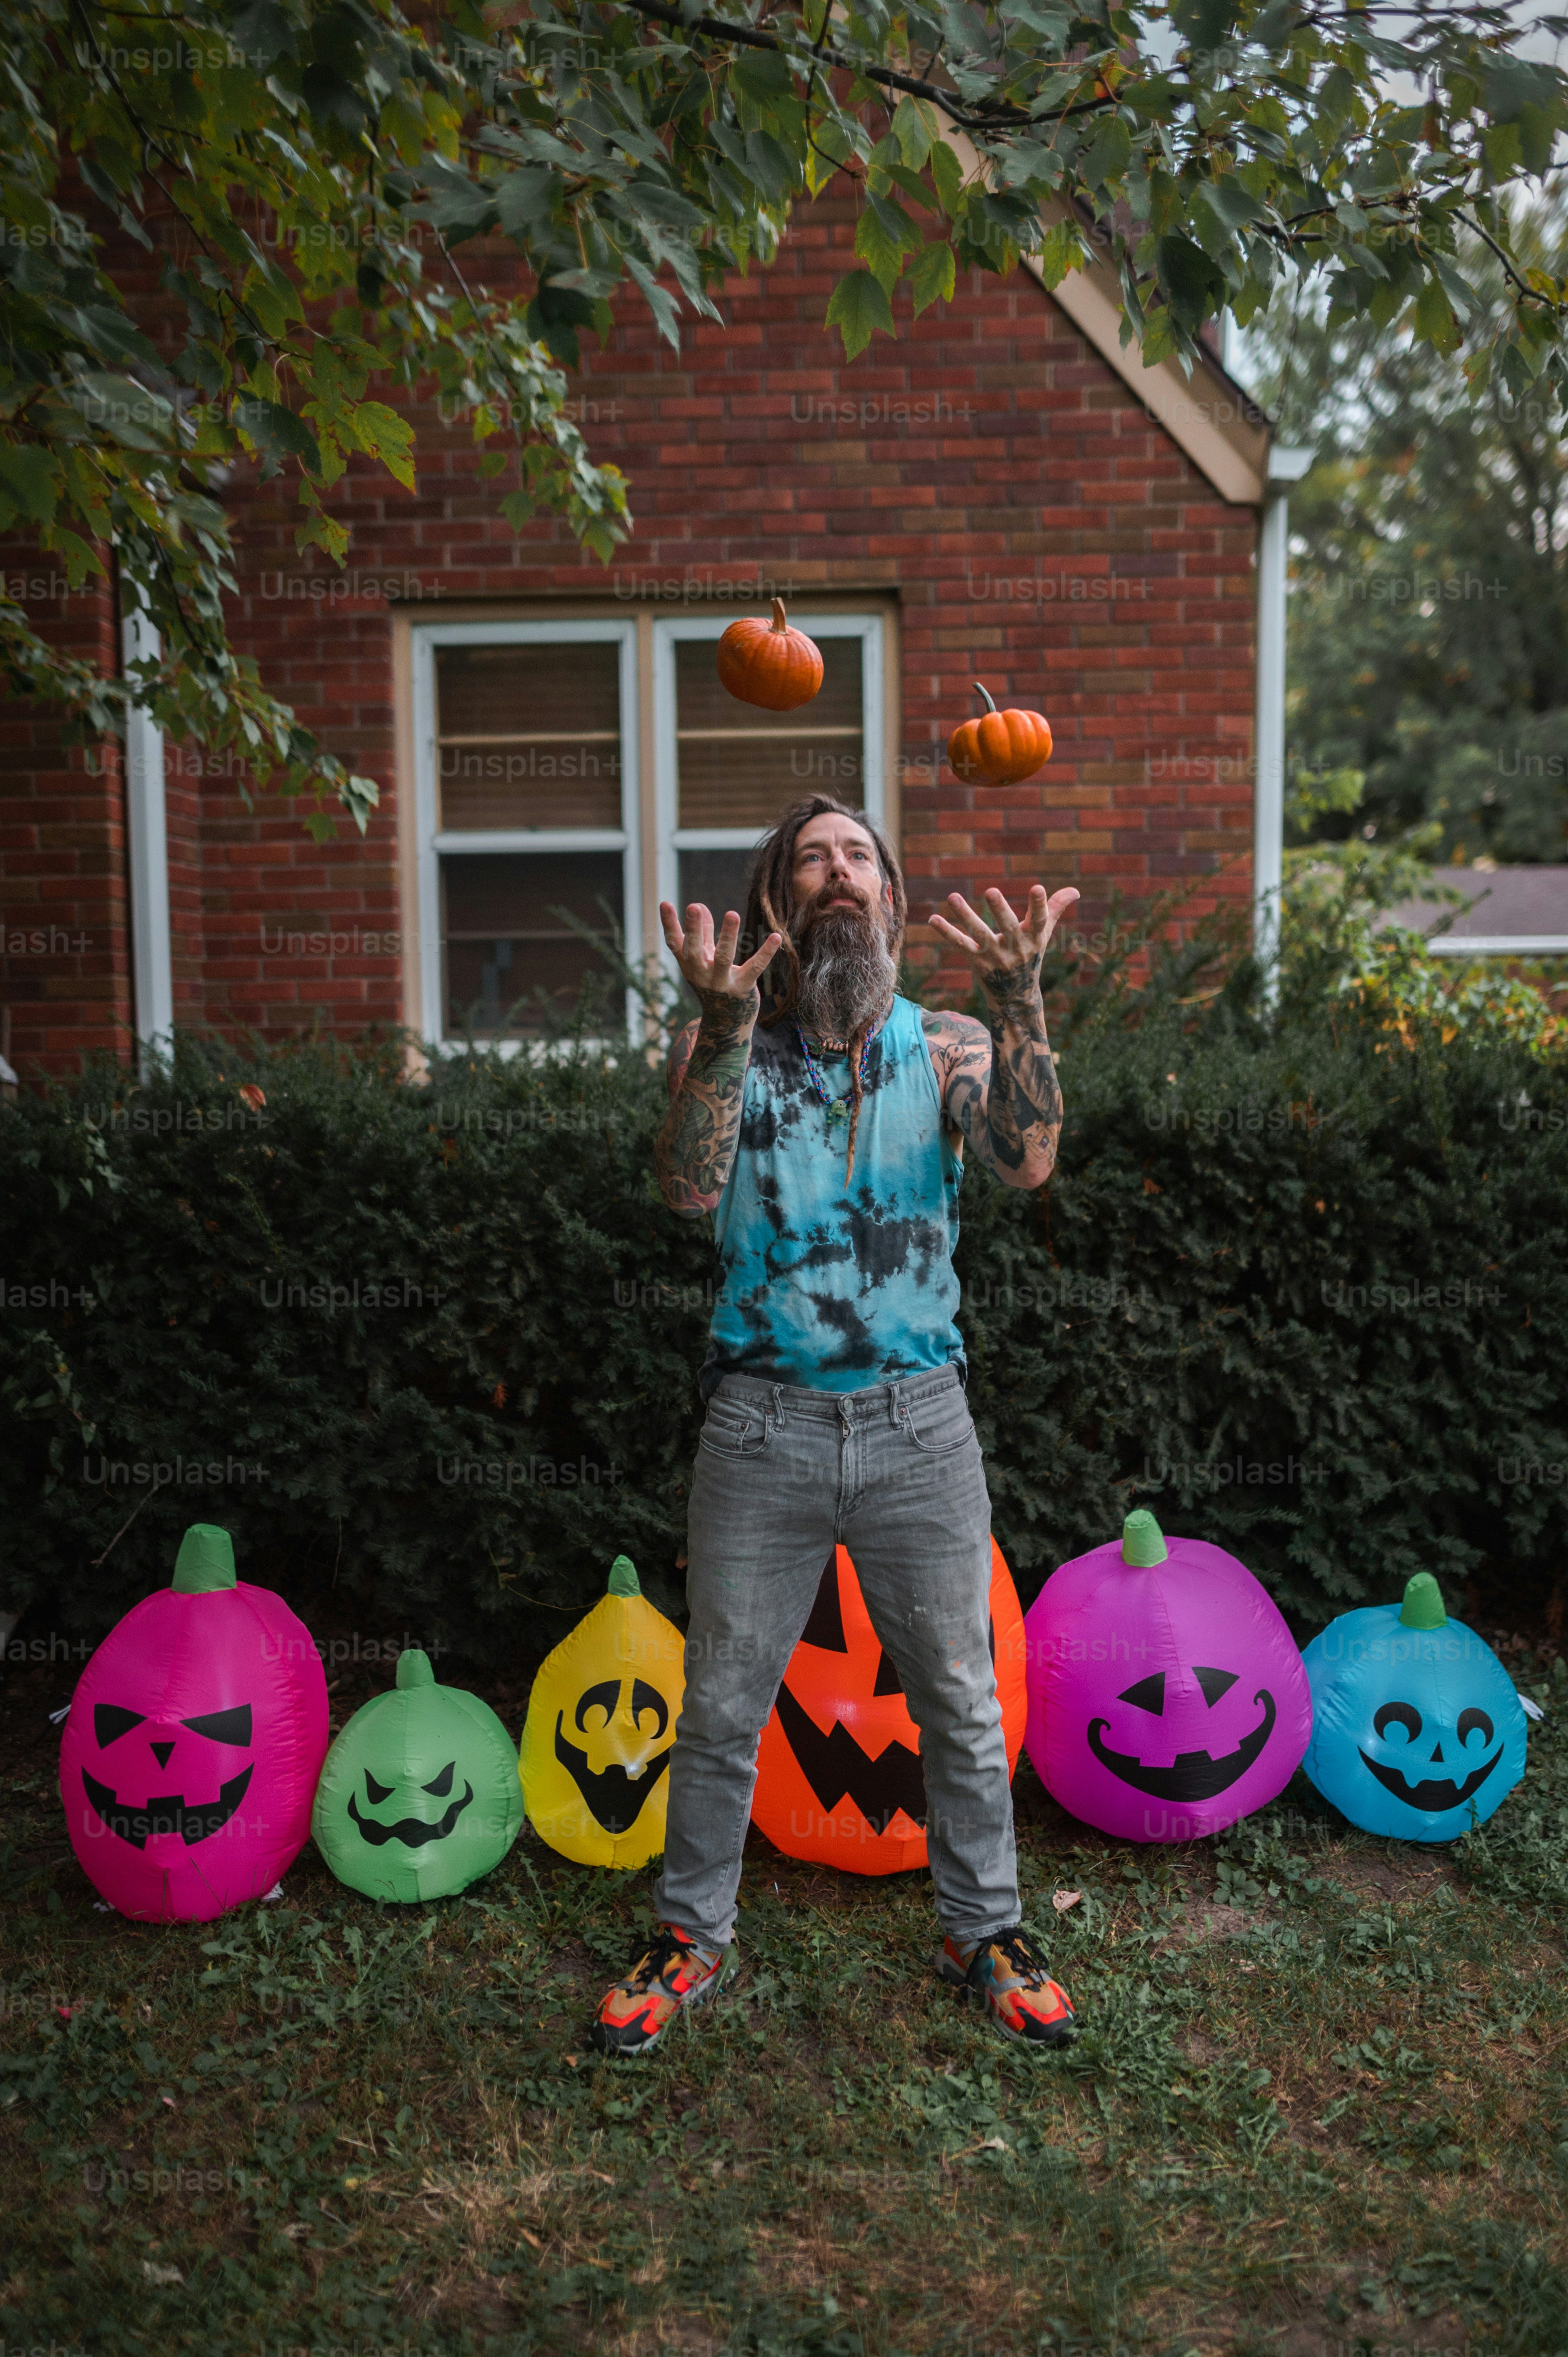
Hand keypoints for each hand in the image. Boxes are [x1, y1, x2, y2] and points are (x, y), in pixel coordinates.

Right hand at [659, 901, 781, 1012]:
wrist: (727, 1022)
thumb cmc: (714, 982)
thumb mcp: (705, 958)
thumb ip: (702, 933)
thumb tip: (699, 905)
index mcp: (689, 965)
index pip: (675, 943)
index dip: (669, 924)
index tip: (664, 902)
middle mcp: (701, 974)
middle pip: (694, 951)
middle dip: (694, 929)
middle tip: (693, 906)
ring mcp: (721, 983)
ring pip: (723, 958)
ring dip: (727, 936)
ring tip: (732, 914)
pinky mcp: (742, 988)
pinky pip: (754, 968)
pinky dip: (766, 953)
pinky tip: (776, 937)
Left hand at [929, 884, 1078, 988]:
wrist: (1015, 996)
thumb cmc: (1029, 956)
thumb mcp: (1042, 935)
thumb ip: (1054, 910)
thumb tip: (1075, 891)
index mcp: (1033, 938)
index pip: (1039, 920)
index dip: (1039, 905)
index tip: (1038, 888)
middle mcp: (1015, 947)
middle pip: (1008, 926)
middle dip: (1001, 909)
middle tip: (991, 890)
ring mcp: (994, 955)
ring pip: (979, 934)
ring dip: (966, 916)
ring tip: (952, 896)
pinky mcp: (977, 961)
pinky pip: (960, 945)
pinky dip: (946, 932)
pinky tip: (933, 919)